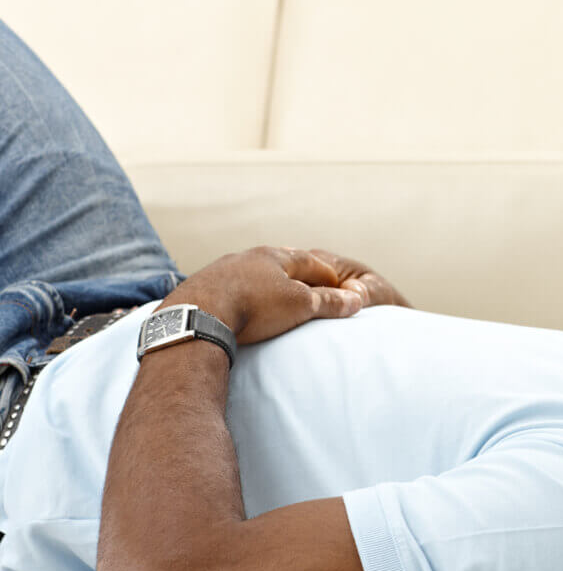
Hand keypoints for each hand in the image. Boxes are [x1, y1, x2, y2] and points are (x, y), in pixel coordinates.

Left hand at [160, 246, 408, 344]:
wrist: (198, 314)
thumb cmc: (255, 307)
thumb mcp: (300, 305)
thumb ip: (329, 302)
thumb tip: (356, 301)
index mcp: (274, 256)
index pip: (309, 262)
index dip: (326, 275)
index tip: (337, 284)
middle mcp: (247, 257)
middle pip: (278, 262)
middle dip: (294, 272)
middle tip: (306, 281)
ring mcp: (221, 270)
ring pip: (250, 272)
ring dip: (264, 281)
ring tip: (273, 293)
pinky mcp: (201, 287)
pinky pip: (229, 287)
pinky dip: (241, 293)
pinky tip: (240, 303)